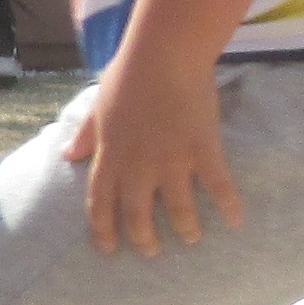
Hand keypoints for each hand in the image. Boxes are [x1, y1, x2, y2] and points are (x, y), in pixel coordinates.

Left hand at [66, 53, 241, 253]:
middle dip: (144, 240)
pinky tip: (236, 222)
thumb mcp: (98, 106)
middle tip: (151, 251)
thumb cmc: (128, 74)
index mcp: (110, 156)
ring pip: (179, 210)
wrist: (165, 53)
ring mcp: (173, 161)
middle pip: (138, 216)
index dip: (103, 231)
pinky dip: (228, 206)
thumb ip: (86, 135)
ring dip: (185, 229)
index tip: (108, 249)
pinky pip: (218, 186)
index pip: (100, 205)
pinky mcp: (203, 150)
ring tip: (191, 239)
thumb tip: (67, 155)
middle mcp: (139, 167)